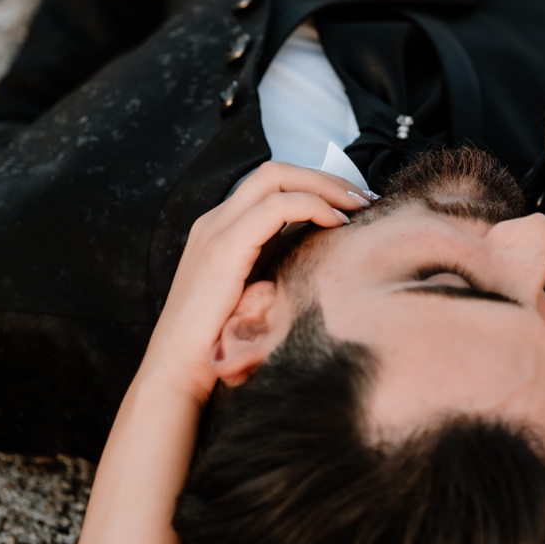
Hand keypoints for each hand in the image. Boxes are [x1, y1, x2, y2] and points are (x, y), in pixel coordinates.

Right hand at [138, 162, 371, 403]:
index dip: (317, 186)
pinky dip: (313, 206)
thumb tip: (327, 254)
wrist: (179, 370)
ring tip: (359, 207)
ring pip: (276, 178)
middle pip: (276, 172)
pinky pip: (275, 208)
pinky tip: (338, 223)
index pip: (273, 185)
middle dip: (327, 178)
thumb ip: (280, 268)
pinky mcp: (223, 249)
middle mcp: (216, 221)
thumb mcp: (258, 295)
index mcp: (223, 230)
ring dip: (325, 187)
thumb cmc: (222, 343)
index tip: (356, 205)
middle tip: (365, 198)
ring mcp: (216, 231)